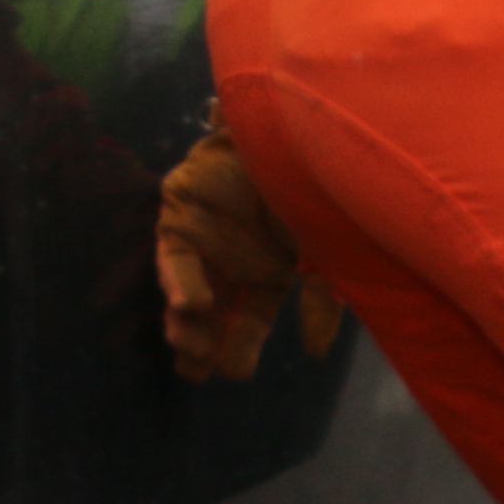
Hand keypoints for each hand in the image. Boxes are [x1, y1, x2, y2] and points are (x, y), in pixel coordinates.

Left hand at [152, 117, 338, 381]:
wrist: (297, 128)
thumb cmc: (320, 185)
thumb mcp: (329, 251)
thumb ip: (322, 300)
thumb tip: (315, 354)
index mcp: (269, 270)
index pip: (250, 319)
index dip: (240, 347)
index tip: (234, 374)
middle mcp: (232, 259)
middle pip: (212, 312)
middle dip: (203, 343)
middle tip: (198, 371)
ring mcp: (203, 237)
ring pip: (185, 290)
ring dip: (184, 322)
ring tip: (188, 348)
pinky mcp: (180, 213)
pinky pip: (174, 256)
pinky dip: (179, 283)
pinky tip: (191, 308)